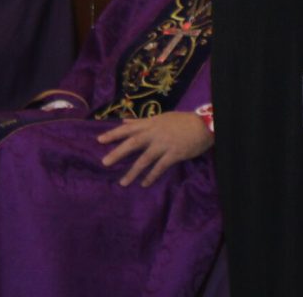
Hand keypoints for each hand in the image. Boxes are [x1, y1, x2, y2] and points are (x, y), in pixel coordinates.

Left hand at [96, 113, 213, 187]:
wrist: (203, 125)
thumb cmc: (182, 121)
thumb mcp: (162, 117)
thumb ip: (142, 121)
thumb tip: (124, 121)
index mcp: (152, 123)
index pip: (130, 128)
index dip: (114, 133)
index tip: (99, 140)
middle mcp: (156, 133)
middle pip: (134, 142)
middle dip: (118, 152)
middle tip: (104, 162)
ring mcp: (165, 144)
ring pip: (145, 158)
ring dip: (133, 171)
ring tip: (122, 183)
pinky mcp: (174, 154)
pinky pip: (160, 167)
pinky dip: (151, 176)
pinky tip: (144, 184)